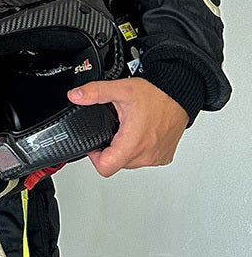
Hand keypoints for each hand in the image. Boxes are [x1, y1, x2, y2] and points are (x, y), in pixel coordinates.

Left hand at [67, 78, 189, 177]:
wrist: (180, 95)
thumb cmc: (156, 95)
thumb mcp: (120, 89)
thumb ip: (94, 92)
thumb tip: (75, 96)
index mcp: (133, 143)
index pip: (106, 168)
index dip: (93, 157)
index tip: (94, 144)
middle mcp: (147, 155)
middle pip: (116, 164)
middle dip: (108, 150)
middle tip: (109, 131)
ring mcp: (156, 158)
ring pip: (130, 163)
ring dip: (123, 150)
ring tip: (124, 130)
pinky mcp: (164, 156)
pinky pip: (144, 159)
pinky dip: (138, 149)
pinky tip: (138, 133)